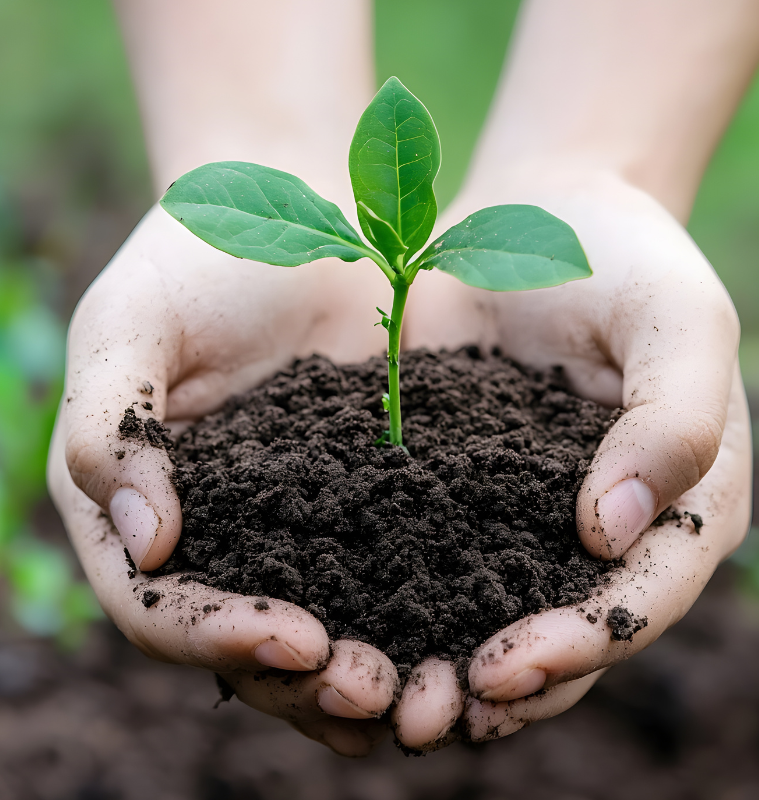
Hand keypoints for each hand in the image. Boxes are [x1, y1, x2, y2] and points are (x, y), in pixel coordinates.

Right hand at [48, 205, 400, 755]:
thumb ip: (112, 431)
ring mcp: (286, 522)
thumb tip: (146, 545)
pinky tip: (462, 636)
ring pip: (316, 624)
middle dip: (306, 681)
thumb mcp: (129, 330)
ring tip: (425, 693)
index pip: (160, 605)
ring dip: (366, 668)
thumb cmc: (190, 262)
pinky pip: (381, 568)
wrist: (286, 214)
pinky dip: (414, 612)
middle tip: (379, 693)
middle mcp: (211, 534)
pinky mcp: (358, 497)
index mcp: (133, 508)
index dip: (219, 638)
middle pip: (242, 641)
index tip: (298, 643)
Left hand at [394, 170, 749, 747]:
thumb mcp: (677, 322)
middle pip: (558, 633)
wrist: (543, 215)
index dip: (577, 647)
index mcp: (675, 508)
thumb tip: (611, 534)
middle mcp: (596, 530)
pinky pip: (422, 549)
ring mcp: (519, 513)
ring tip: (368, 697)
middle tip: (421, 718)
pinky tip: (336, 618)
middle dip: (495, 686)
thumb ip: (671, 424)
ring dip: (430, 661)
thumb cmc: (628, 261)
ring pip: (484, 610)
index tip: (504, 673)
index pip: (637, 602)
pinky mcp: (450, 485)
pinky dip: (386, 591)